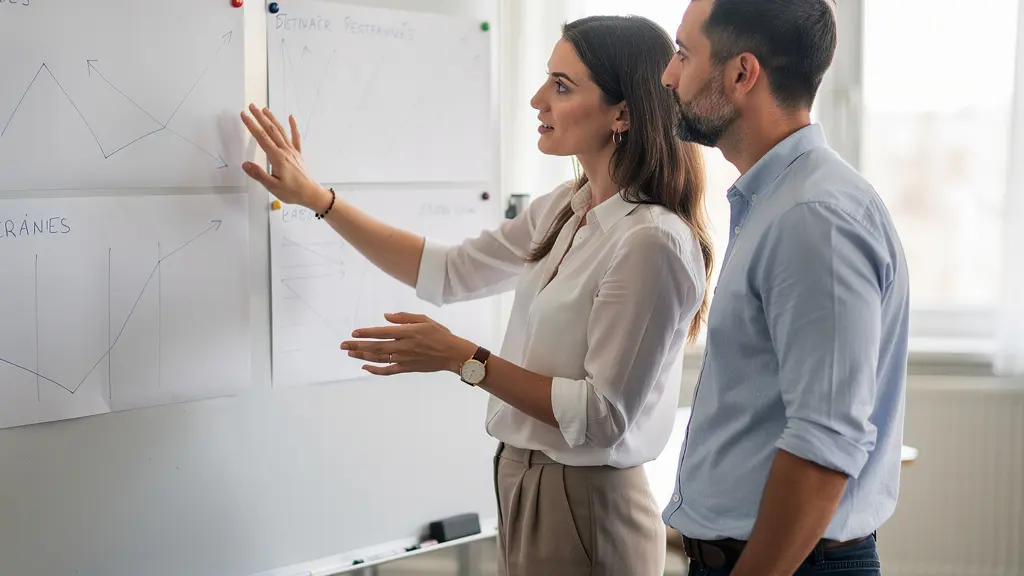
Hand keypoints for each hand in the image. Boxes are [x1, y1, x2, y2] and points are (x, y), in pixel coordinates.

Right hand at [239, 104, 327, 209]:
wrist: (311, 194)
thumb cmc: (293, 191)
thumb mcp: (272, 186)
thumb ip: (258, 174)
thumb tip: (245, 164)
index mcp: (277, 158)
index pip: (262, 138)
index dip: (252, 125)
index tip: (244, 115)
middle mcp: (285, 151)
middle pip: (271, 130)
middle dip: (260, 117)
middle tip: (251, 106)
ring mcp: (292, 151)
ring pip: (281, 131)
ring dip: (272, 119)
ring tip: (264, 109)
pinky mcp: (298, 154)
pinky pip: (296, 137)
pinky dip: (293, 126)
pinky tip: (291, 117)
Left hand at [341, 313, 474, 375]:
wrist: (452, 354)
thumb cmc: (440, 334)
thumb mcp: (424, 319)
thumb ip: (404, 317)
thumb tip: (386, 317)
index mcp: (408, 332)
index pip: (382, 333)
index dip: (366, 333)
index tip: (354, 333)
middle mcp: (404, 346)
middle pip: (376, 347)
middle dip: (357, 346)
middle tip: (343, 345)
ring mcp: (404, 359)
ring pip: (379, 358)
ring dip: (363, 356)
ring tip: (350, 353)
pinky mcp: (406, 368)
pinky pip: (388, 370)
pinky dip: (375, 370)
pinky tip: (365, 367)